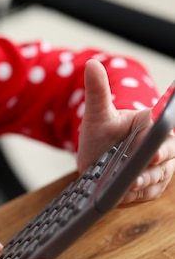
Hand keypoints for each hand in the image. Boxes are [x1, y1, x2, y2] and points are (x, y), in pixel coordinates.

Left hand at [77, 60, 174, 203]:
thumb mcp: (96, 113)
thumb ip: (97, 90)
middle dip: (157, 161)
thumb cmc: (101, 133)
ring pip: (159, 175)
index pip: (164, 125)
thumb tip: (91, 63)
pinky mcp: (153, 186)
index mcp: (152, 123)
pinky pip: (150, 192)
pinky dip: (139, 194)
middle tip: (144, 165)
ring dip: (146, 181)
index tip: (154, 143)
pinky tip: (127, 195)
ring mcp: (160, 167)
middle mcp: (162, 145)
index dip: (161, 134)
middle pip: (168, 153)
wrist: (97, 159)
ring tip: (129, 185)